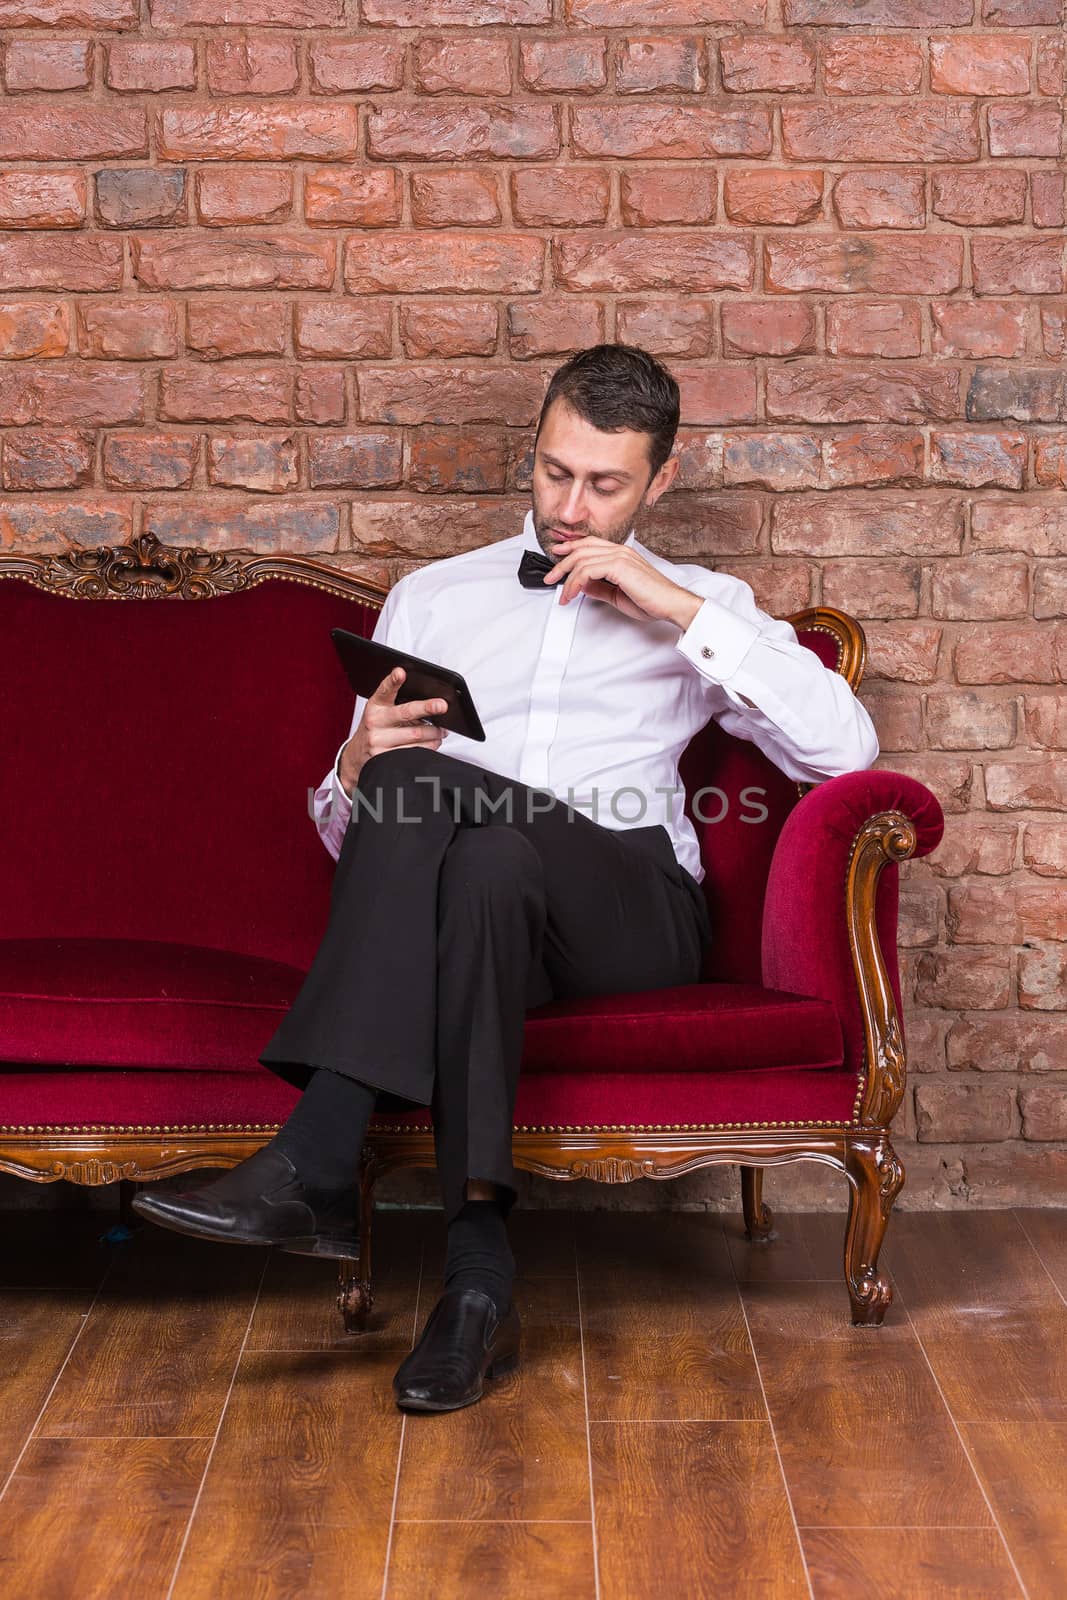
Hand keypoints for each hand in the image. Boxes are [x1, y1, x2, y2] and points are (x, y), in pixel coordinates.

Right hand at [337, 667, 447, 797]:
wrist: (357, 756)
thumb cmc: (376, 728)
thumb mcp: (380, 712)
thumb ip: (398, 704)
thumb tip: (430, 705)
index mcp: (375, 706)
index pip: (384, 690)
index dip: (393, 681)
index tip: (401, 672)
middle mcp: (375, 722)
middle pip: (406, 713)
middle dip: (426, 708)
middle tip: (442, 705)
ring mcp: (379, 742)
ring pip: (415, 735)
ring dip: (434, 732)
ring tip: (442, 730)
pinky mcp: (385, 758)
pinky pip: (414, 751)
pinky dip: (429, 746)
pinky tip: (434, 741)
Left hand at [544, 535, 702, 629]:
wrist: (670, 604)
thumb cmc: (651, 601)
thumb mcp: (618, 594)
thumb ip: (600, 588)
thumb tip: (582, 586)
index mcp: (622, 554)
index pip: (591, 544)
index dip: (571, 548)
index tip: (557, 555)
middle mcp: (620, 551)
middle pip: (582, 549)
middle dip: (562, 563)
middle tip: (550, 577)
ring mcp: (620, 556)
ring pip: (582, 559)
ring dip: (566, 577)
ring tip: (562, 594)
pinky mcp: (619, 566)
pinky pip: (587, 570)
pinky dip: (575, 583)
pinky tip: (572, 594)